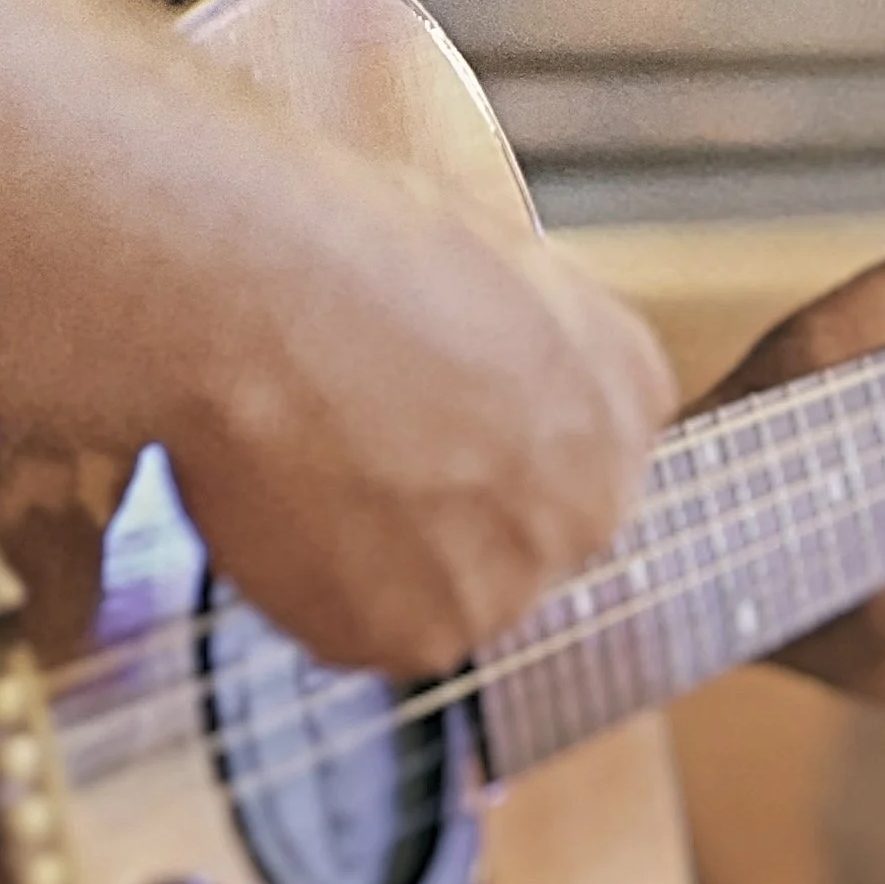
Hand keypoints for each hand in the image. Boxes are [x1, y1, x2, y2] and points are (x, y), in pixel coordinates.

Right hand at [166, 201, 674, 678]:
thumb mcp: (480, 246)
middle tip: (354, 440)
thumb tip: (471, 360)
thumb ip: (511, 331)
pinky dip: (314, 584)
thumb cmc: (345, 241)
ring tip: (305, 460)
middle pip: (524, 525)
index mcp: (625, 387)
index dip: (487, 422)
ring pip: (446, 586)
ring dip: (382, 551)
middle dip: (448, 498)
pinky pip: (363, 625)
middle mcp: (594, 498)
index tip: (428, 405)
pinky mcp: (418, 642)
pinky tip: (280, 502)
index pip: (582, 439)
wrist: (259, 297)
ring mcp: (512, 581)